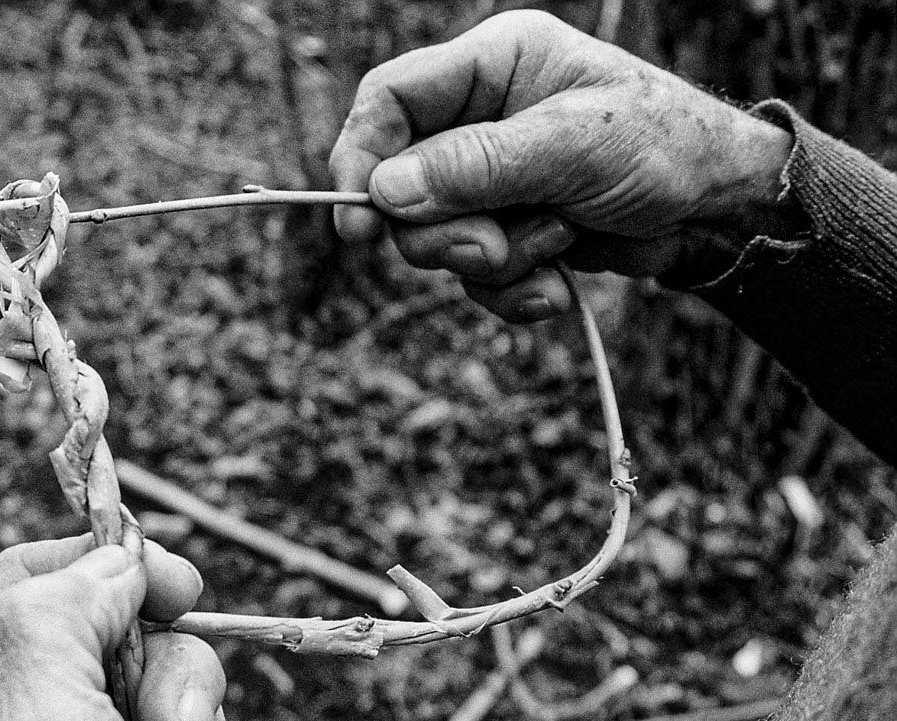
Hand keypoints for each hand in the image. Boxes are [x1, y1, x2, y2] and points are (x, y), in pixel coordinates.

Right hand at [329, 10, 793, 320]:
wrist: (723, 210)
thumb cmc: (666, 145)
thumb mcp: (572, 145)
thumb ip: (476, 166)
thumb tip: (385, 192)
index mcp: (492, 66)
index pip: (389, 100)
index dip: (360, 158)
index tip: (359, 225)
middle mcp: (480, 119)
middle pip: (401, 186)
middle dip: (446, 230)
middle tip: (494, 246)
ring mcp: (491, 181)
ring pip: (436, 239)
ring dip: (494, 261)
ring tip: (557, 244)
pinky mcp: (508, 230)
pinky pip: (474, 276)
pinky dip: (512, 291)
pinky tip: (559, 285)